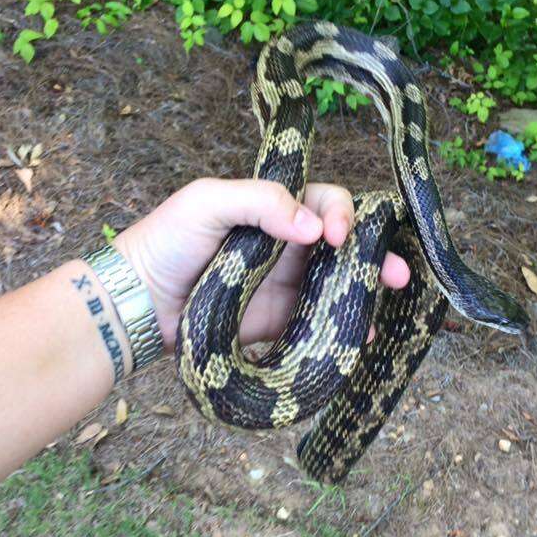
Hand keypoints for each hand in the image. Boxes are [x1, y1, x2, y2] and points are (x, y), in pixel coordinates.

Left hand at [115, 178, 409, 348]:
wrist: (138, 300)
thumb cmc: (167, 240)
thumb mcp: (207, 201)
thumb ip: (260, 201)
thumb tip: (313, 227)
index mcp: (274, 210)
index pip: (324, 202)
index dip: (342, 214)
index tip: (335, 235)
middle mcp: (288, 245)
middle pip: (345, 243)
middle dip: (376, 252)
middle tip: (397, 271)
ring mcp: (287, 284)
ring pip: (341, 282)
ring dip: (370, 288)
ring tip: (390, 297)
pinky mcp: (279, 321)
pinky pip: (321, 322)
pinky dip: (346, 328)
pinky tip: (362, 335)